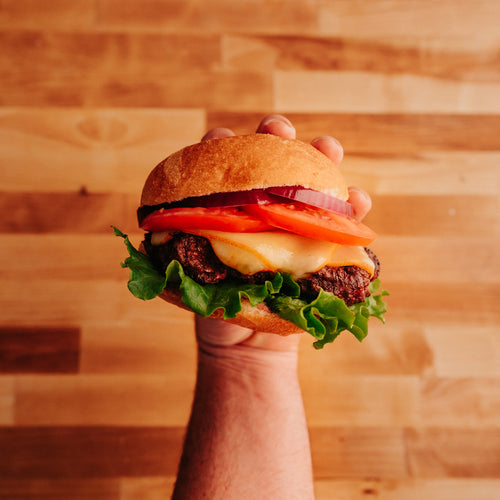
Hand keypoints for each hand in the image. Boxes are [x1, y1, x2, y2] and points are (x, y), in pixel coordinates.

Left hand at [196, 114, 371, 350]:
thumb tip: (154, 237)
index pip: (222, 165)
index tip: (219, 140)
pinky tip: (358, 201)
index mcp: (228, 207)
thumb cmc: (216, 306)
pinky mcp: (322, 240)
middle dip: (274, 137)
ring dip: (322, 157)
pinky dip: (353, 207)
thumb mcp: (192, 281)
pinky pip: (342, 220)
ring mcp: (294, 221)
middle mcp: (262, 206)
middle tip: (278, 130)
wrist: (247, 341)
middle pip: (270, 158)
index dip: (220, 147)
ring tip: (330, 149)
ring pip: (312, 179)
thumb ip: (180, 259)